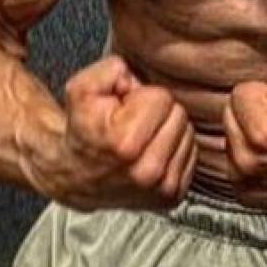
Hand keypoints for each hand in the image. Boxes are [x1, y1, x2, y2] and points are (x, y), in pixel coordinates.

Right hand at [44, 54, 196, 210]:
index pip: (162, 97)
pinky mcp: (172, 196)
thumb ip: (110, 70)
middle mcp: (147, 172)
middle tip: (131, 123)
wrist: (75, 174)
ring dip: (166, 131)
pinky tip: (149, 152)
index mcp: (126, 145)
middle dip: (155, 113)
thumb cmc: (82, 131)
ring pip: (188, 133)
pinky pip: (190, 154)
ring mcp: (162, 188)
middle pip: (179, 115)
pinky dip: (173, 150)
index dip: (140, 96)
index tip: (123, 109)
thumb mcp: (81, 89)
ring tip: (139, 138)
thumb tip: (135, 76)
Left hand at [222, 53, 266, 215]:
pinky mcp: (244, 193)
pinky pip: (235, 161)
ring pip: (232, 137)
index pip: (243, 91)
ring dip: (250, 134)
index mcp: (263, 129)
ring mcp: (243, 178)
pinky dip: (250, 157)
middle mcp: (247, 157)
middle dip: (254, 112)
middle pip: (231, 113)